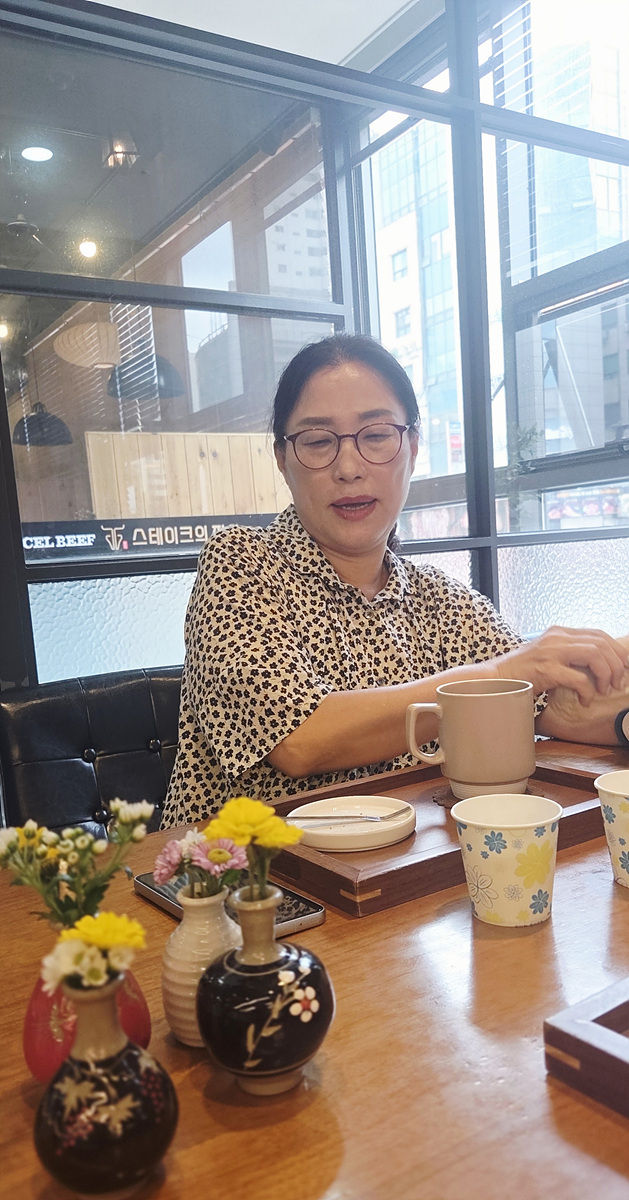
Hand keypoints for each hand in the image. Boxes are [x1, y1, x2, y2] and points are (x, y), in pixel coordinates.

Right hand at [494, 626, 628, 704]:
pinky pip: (579, 679)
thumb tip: (598, 665)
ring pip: (595, 655)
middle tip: (617, 682)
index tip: (625, 666)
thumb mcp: (548, 655)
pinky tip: (585, 700)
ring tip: (603, 690)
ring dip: (605, 675)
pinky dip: (587, 691)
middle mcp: (557, 637)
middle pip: (601, 643)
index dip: (617, 650)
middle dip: (616, 664)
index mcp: (559, 632)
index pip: (598, 634)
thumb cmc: (522, 672)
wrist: (495, 679)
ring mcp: (551, 652)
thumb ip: (569, 654)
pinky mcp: (546, 670)